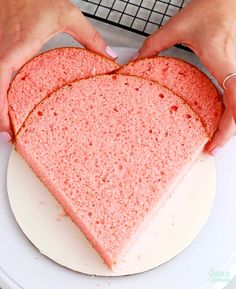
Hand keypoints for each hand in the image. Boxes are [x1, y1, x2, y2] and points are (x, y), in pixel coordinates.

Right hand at [0, 0, 116, 139]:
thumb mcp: (66, 15)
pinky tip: (7, 102)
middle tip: (11, 137)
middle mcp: (3, 55)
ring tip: (9, 127)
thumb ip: (90, 37)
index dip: (1, 112)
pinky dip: (0, 94)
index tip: (10, 129)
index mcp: (17, 50)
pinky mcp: (0, 53)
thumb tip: (108, 55)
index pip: (1, 87)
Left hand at [134, 0, 235, 154]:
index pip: (234, 101)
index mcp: (221, 60)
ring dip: (231, 124)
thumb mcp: (179, 26)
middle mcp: (235, 67)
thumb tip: (136, 60)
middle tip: (213, 148)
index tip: (214, 143)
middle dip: (229, 133)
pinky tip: (222, 117)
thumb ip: (154, 45)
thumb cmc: (212, 6)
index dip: (227, 127)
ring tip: (216, 138)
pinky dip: (232, 110)